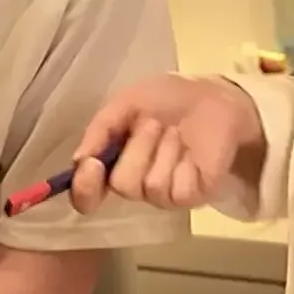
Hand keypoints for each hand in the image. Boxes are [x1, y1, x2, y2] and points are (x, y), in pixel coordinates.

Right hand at [69, 74, 264, 212]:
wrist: (213, 97)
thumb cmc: (170, 98)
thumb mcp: (126, 102)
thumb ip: (100, 129)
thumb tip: (79, 159)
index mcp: (114, 162)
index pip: (88, 193)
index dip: (85, 186)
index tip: (92, 165)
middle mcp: (135, 182)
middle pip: (121, 183)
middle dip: (138, 146)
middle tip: (155, 124)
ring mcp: (164, 193)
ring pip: (148, 185)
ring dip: (163, 149)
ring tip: (178, 133)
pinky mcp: (191, 196)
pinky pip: (175, 189)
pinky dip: (183, 162)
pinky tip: (193, 150)